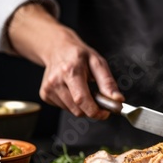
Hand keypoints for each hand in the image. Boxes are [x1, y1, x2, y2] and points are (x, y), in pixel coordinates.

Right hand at [7, 3, 123, 118]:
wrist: (57, 49)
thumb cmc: (79, 55)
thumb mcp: (98, 63)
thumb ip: (108, 83)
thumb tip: (118, 100)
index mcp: (70, 71)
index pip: (82, 100)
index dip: (95, 111)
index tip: (106, 113)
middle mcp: (56, 81)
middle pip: (78, 109)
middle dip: (92, 109)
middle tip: (99, 99)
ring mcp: (48, 89)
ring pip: (72, 111)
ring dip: (83, 107)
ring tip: (84, 90)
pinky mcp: (45, 95)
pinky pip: (65, 108)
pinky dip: (73, 104)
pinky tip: (73, 91)